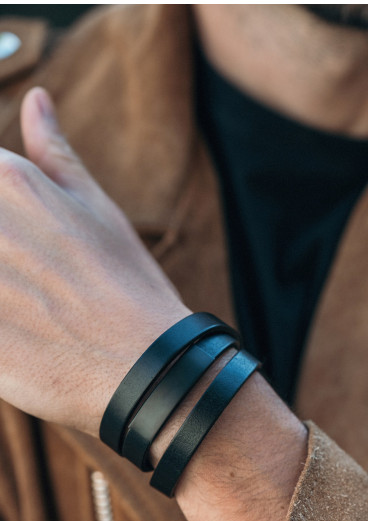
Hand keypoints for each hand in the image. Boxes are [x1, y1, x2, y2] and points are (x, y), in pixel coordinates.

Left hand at [0, 87, 188, 434]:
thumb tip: (36, 99)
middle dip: (2, 256)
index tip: (18, 243)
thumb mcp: (99, 211)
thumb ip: (54, 153)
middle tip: (26, 278)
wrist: (148, 369)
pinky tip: (17, 331)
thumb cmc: (130, 289)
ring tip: (23, 302)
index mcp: (10, 183)